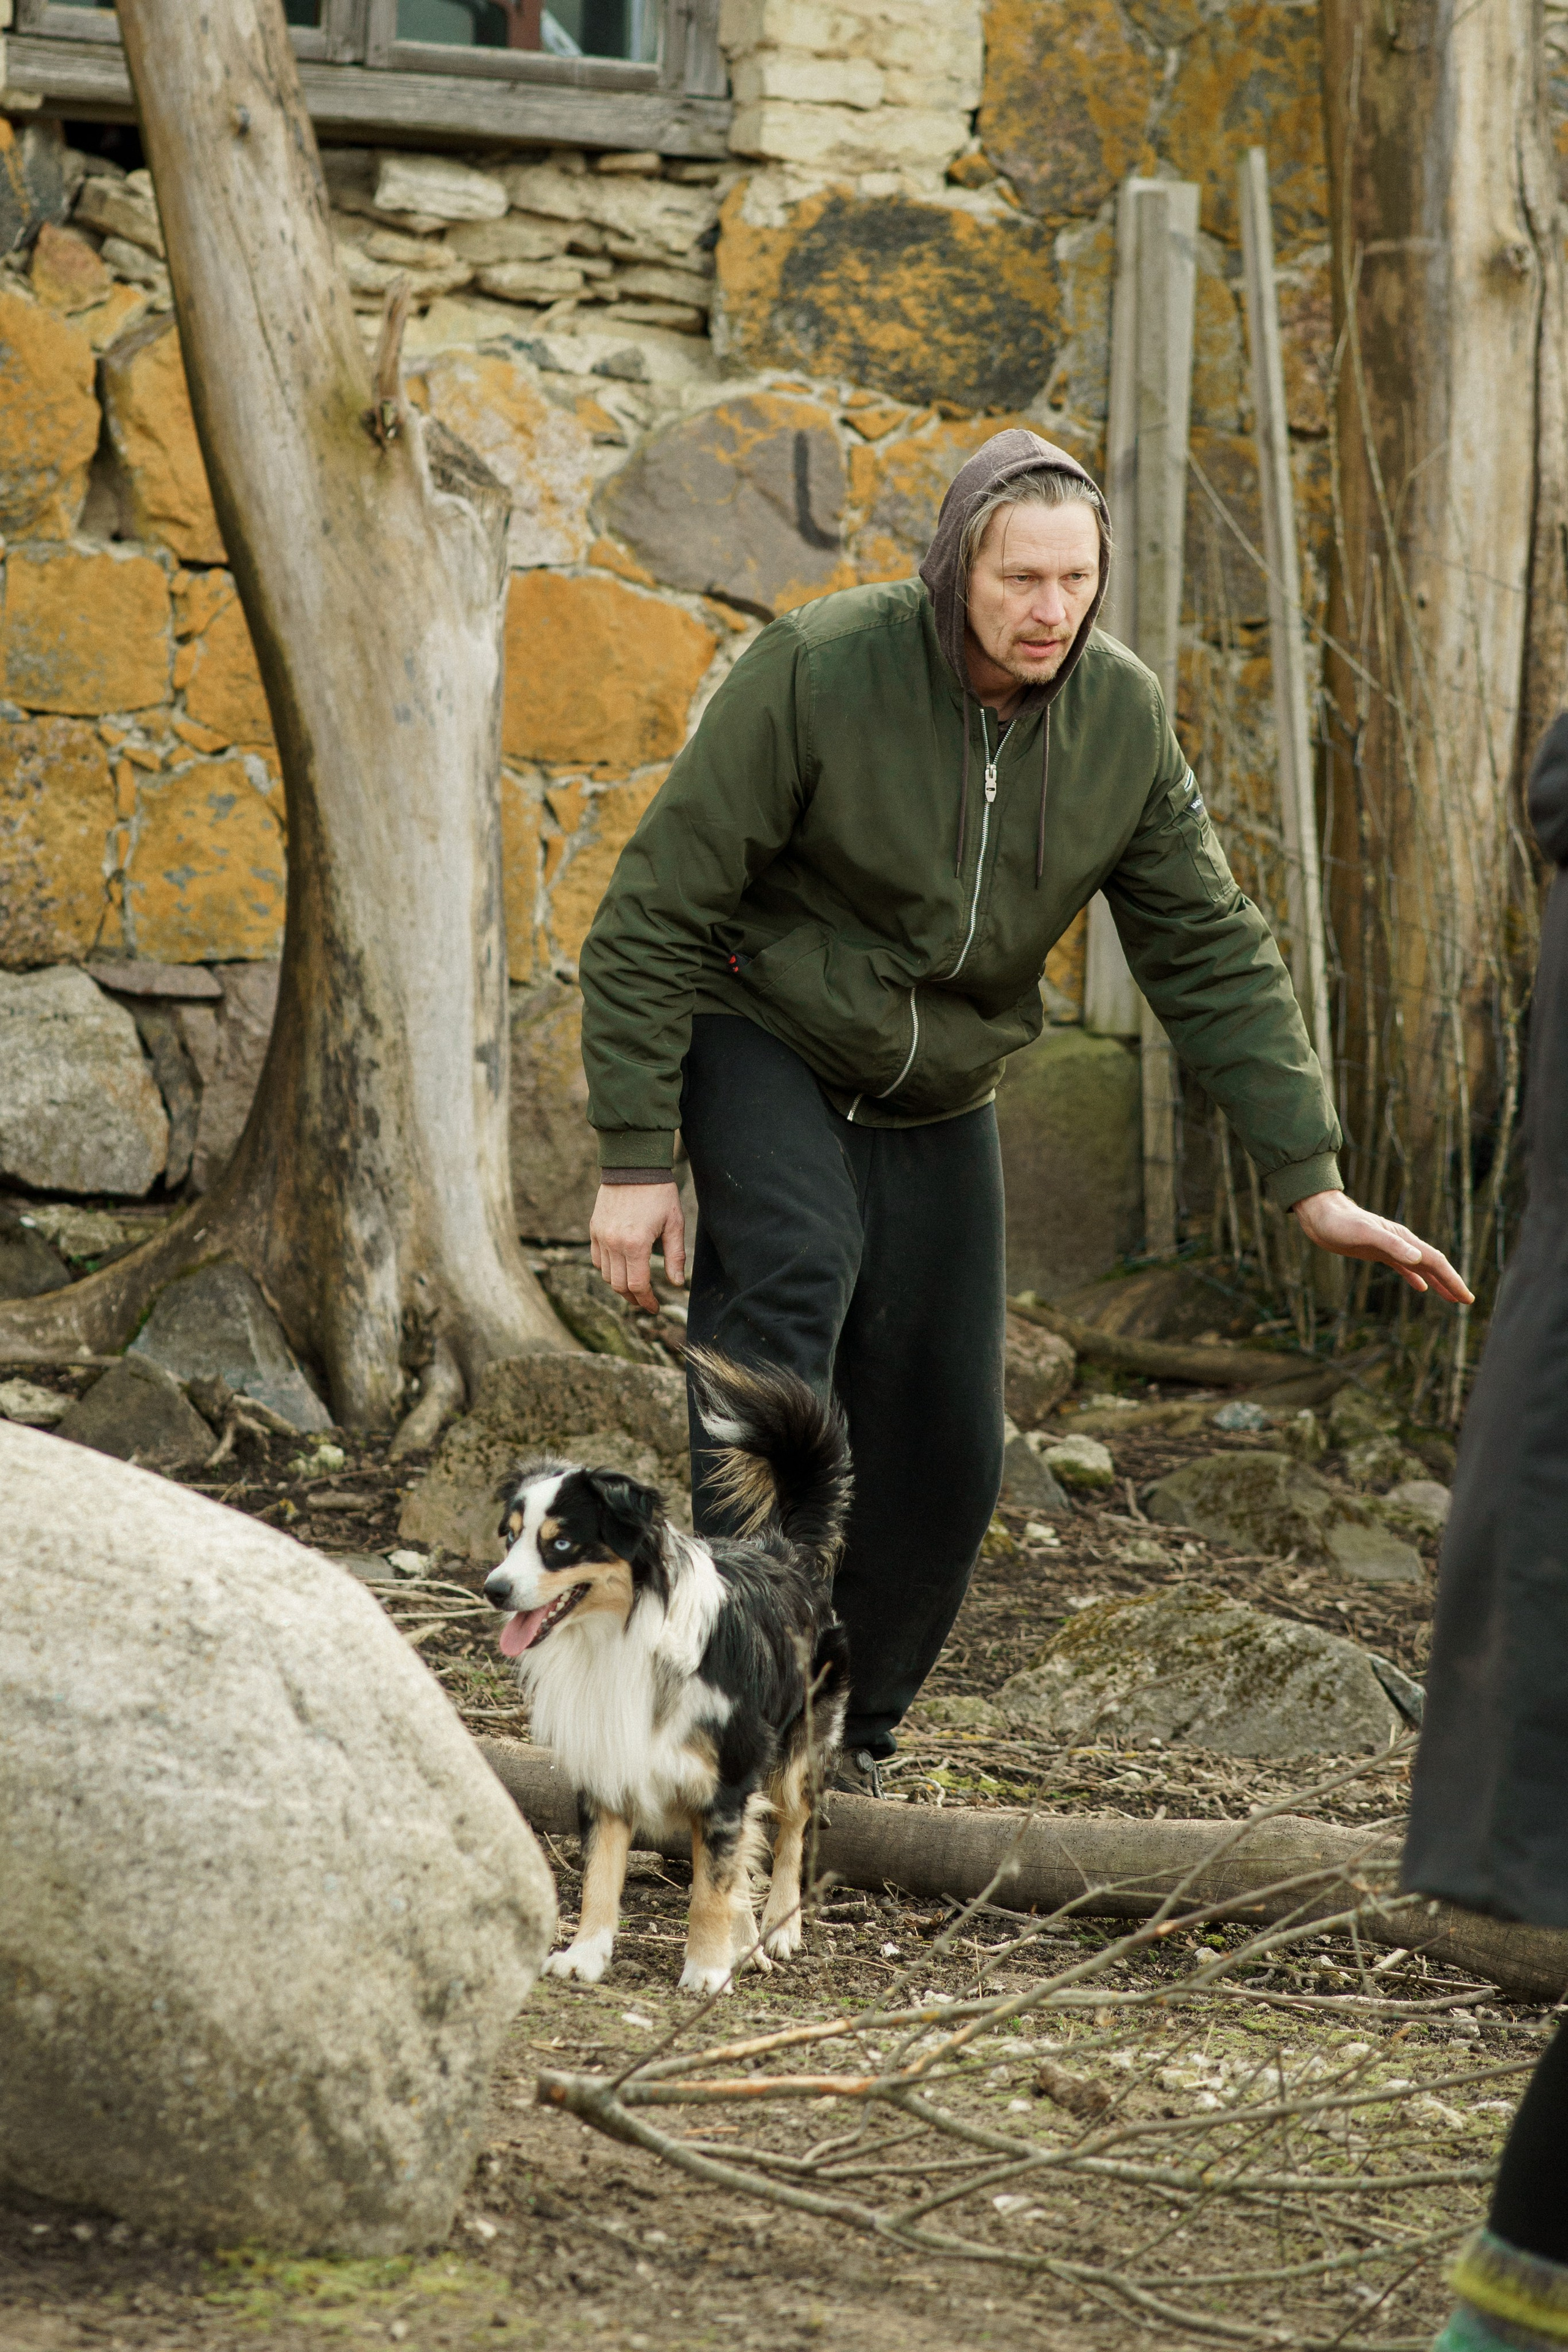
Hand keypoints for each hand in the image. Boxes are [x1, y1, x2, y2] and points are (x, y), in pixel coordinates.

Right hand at [590, 1182, 685, 1312]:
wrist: (633, 1165)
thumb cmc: (659, 1193)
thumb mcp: (674, 1224)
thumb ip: (675, 1256)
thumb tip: (677, 1284)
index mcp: (636, 1244)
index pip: (638, 1285)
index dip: (647, 1301)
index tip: (654, 1308)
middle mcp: (614, 1243)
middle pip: (619, 1285)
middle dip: (633, 1298)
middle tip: (645, 1301)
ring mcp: (601, 1236)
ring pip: (606, 1275)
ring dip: (619, 1285)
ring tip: (634, 1287)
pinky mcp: (593, 1229)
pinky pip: (596, 1259)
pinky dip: (606, 1269)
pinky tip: (620, 1269)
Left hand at [1290, 1191, 1473, 1304]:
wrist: (1321, 1215)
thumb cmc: (1340, 1223)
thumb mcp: (1364, 1233)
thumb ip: (1391, 1245)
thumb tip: (1418, 1259)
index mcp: (1403, 1239)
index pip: (1436, 1262)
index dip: (1452, 1280)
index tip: (1467, 1298)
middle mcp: (1402, 1243)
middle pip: (1433, 1265)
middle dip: (1451, 1282)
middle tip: (1467, 1302)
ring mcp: (1391, 1247)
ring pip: (1422, 1267)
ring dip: (1438, 1282)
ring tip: (1452, 1298)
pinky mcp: (1378, 1252)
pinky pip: (1404, 1268)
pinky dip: (1416, 1278)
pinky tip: (1422, 1287)